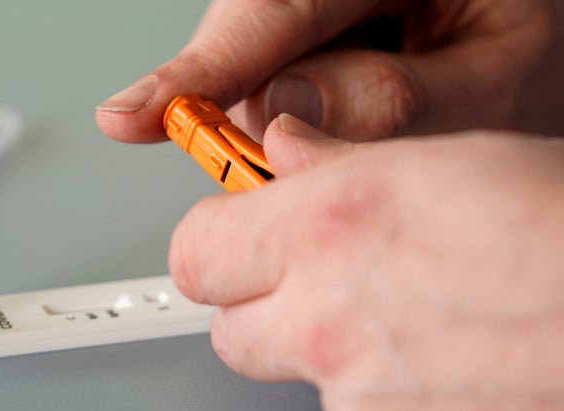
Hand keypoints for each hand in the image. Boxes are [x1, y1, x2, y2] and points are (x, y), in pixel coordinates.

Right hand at [96, 0, 563, 142]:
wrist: (542, 36)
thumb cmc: (537, 42)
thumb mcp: (502, 76)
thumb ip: (403, 102)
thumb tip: (291, 117)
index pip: (270, 9)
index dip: (197, 71)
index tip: (130, 118)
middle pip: (248, 49)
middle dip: (275, 117)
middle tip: (329, 153)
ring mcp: (313, 14)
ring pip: (257, 79)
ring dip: (301, 124)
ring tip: (390, 111)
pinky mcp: (305, 44)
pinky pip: (276, 87)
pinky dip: (307, 123)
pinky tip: (362, 113)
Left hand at [168, 116, 563, 410]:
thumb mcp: (447, 160)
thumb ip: (337, 161)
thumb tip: (283, 151)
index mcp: (329, 229)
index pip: (197, 254)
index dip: (217, 246)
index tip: (236, 240)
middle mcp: (327, 321)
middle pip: (231, 330)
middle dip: (266, 306)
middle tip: (326, 285)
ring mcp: (357, 406)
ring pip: (302, 380)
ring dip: (337, 357)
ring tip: (421, 327)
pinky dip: (387, 406)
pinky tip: (448, 373)